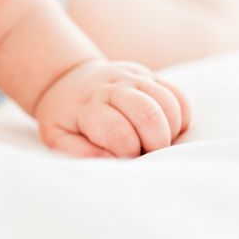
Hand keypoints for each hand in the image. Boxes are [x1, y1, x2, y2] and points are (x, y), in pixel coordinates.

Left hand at [33, 59, 191, 157]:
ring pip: (167, 103)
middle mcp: (112, 87)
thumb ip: (79, 152)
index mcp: (88, 106)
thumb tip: (111, 162)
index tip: (121, 158)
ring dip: (169, 130)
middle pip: (148, 114)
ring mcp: (134, 78)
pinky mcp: (150, 76)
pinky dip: (180, 117)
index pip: (118, 132)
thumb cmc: (65, 117)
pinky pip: (177, 96)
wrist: (69, 81)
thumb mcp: (58, 137)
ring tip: (155, 142)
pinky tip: (166, 129)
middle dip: (154, 142)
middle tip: (146, 153)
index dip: (126, 152)